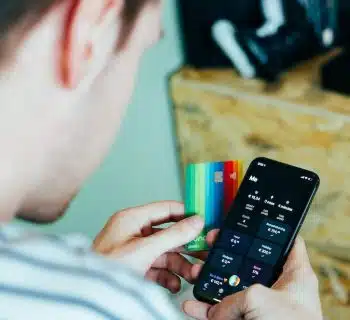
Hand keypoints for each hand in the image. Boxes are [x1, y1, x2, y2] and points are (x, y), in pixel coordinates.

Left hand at [93, 201, 204, 292]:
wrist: (91, 296)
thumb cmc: (106, 268)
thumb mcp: (145, 249)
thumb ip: (173, 235)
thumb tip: (195, 222)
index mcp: (131, 219)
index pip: (164, 209)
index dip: (184, 214)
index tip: (202, 220)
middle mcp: (133, 232)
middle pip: (167, 233)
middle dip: (185, 246)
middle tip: (202, 252)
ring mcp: (133, 250)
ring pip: (163, 252)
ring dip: (179, 265)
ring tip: (191, 275)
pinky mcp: (134, 267)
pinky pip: (155, 267)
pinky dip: (166, 276)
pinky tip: (174, 284)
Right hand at [184, 237, 322, 319]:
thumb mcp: (260, 299)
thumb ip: (233, 297)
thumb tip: (217, 311)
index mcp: (293, 276)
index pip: (285, 242)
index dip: (268, 230)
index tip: (248, 223)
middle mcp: (277, 289)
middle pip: (248, 263)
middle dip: (226, 255)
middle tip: (211, 244)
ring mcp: (261, 307)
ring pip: (230, 288)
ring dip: (210, 281)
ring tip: (196, 272)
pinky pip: (222, 312)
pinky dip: (205, 309)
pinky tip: (192, 305)